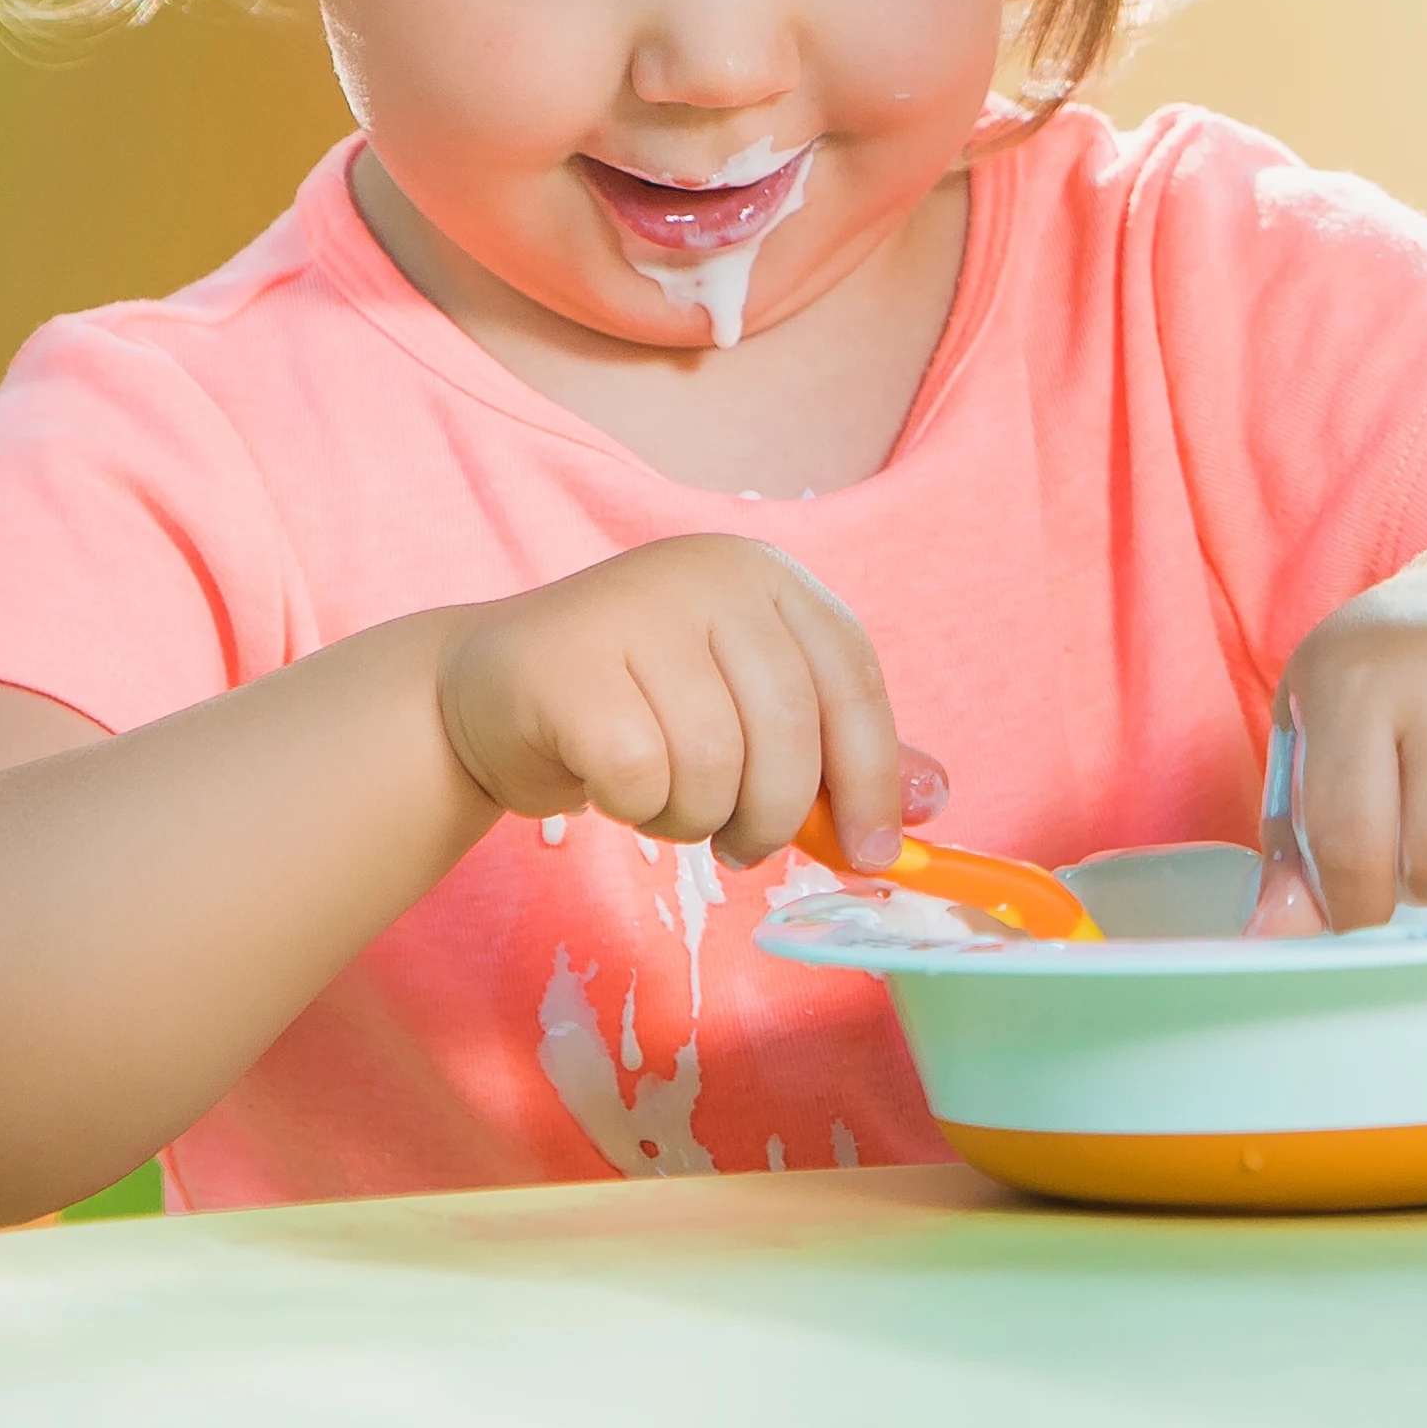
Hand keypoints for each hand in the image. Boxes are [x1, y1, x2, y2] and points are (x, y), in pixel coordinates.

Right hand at [428, 534, 905, 868]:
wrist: (491, 694)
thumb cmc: (639, 708)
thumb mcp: (749, 713)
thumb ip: (838, 749)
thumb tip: (935, 799)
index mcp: (768, 577)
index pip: (852, 678)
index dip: (873, 776)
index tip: (874, 853)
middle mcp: (708, 574)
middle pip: (789, 727)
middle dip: (777, 815)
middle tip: (745, 847)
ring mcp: (633, 608)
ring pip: (714, 760)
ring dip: (698, 817)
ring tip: (669, 804)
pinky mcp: (566, 663)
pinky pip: (640, 773)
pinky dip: (637, 806)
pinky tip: (616, 788)